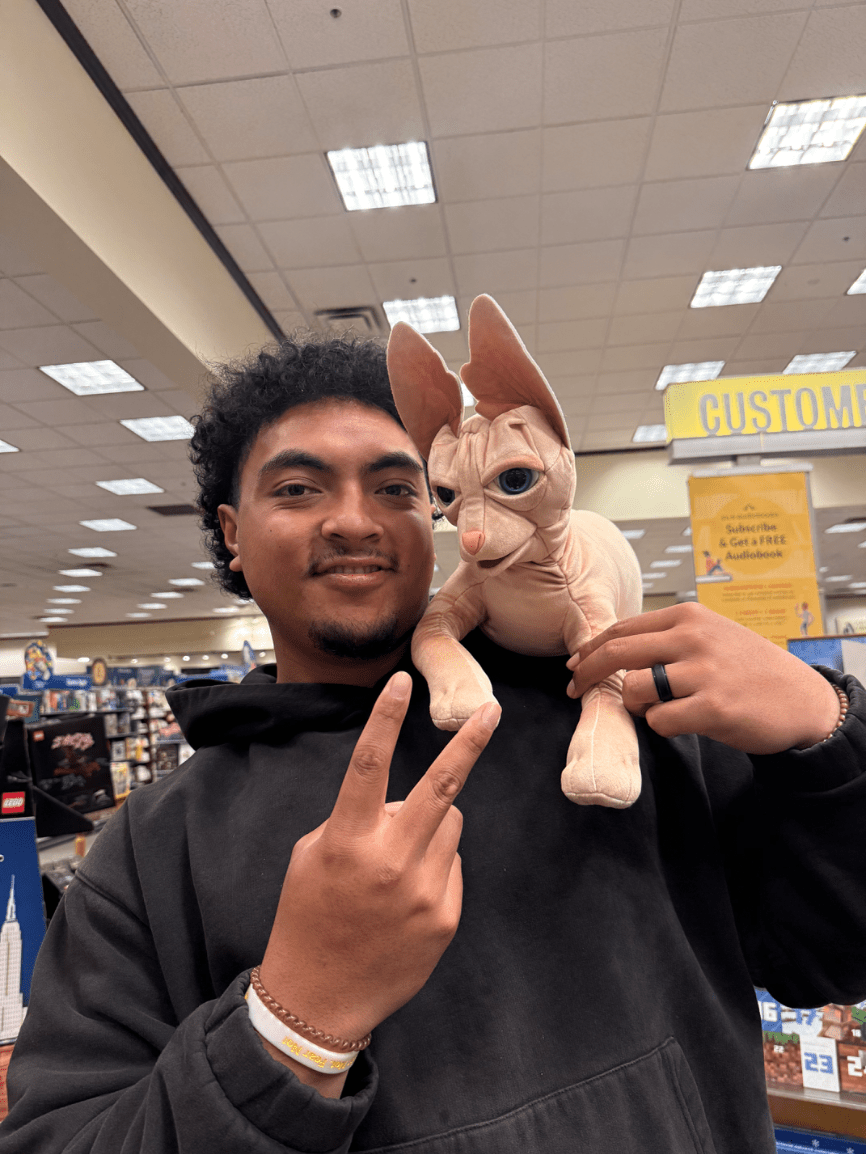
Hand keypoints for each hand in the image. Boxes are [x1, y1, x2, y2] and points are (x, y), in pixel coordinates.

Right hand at [260, 671, 499, 1060]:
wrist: (319, 998)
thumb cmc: (308, 918)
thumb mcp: (311, 857)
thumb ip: (354, 820)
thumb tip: (397, 800)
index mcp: (347, 840)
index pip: (368, 765)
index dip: (386, 719)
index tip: (402, 682)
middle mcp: (390, 861)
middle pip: (441, 787)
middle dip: (469, 743)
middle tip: (492, 711)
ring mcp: (423, 891)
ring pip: (448, 825)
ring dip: (430, 826)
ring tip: (396, 863)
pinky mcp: (444, 917)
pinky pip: (452, 864)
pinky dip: (435, 867)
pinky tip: (405, 898)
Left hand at [566, 602, 839, 754]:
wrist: (803, 700)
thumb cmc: (750, 670)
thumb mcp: (711, 637)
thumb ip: (668, 639)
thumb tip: (613, 651)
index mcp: (688, 616)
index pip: (623, 628)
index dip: (592, 648)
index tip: (576, 663)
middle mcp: (693, 638)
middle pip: (617, 653)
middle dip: (588, 673)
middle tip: (575, 689)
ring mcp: (703, 672)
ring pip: (634, 688)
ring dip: (634, 704)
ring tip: (656, 709)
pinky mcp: (712, 707)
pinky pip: (660, 720)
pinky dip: (660, 726)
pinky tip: (681, 722)